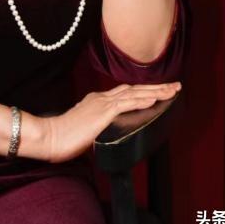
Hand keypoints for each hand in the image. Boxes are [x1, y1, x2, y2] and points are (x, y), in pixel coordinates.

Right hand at [39, 81, 181, 163]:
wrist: (50, 137)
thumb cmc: (63, 136)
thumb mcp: (85, 128)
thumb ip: (97, 125)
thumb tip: (107, 130)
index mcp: (97, 100)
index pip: (126, 92)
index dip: (144, 90)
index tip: (159, 90)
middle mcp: (101, 98)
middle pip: (134, 89)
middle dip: (156, 87)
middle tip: (174, 86)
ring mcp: (102, 104)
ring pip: (134, 94)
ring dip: (155, 92)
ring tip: (172, 91)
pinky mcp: (102, 114)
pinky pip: (126, 105)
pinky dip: (141, 101)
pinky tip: (153, 100)